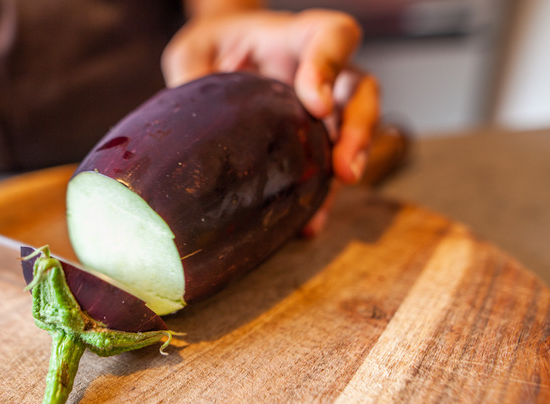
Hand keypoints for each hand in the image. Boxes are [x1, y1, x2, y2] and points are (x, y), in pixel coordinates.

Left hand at [162, 8, 379, 234]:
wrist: (220, 55)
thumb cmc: (212, 46)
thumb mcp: (194, 51)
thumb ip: (195, 75)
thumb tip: (189, 127)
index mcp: (293, 39)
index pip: (332, 36)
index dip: (331, 66)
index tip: (316, 102)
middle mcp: (320, 72)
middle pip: (360, 91)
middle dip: (358, 130)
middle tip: (345, 168)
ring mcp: (323, 106)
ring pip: (355, 130)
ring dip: (352, 164)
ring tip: (333, 198)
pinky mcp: (313, 138)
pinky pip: (327, 165)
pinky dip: (322, 194)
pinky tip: (308, 222)